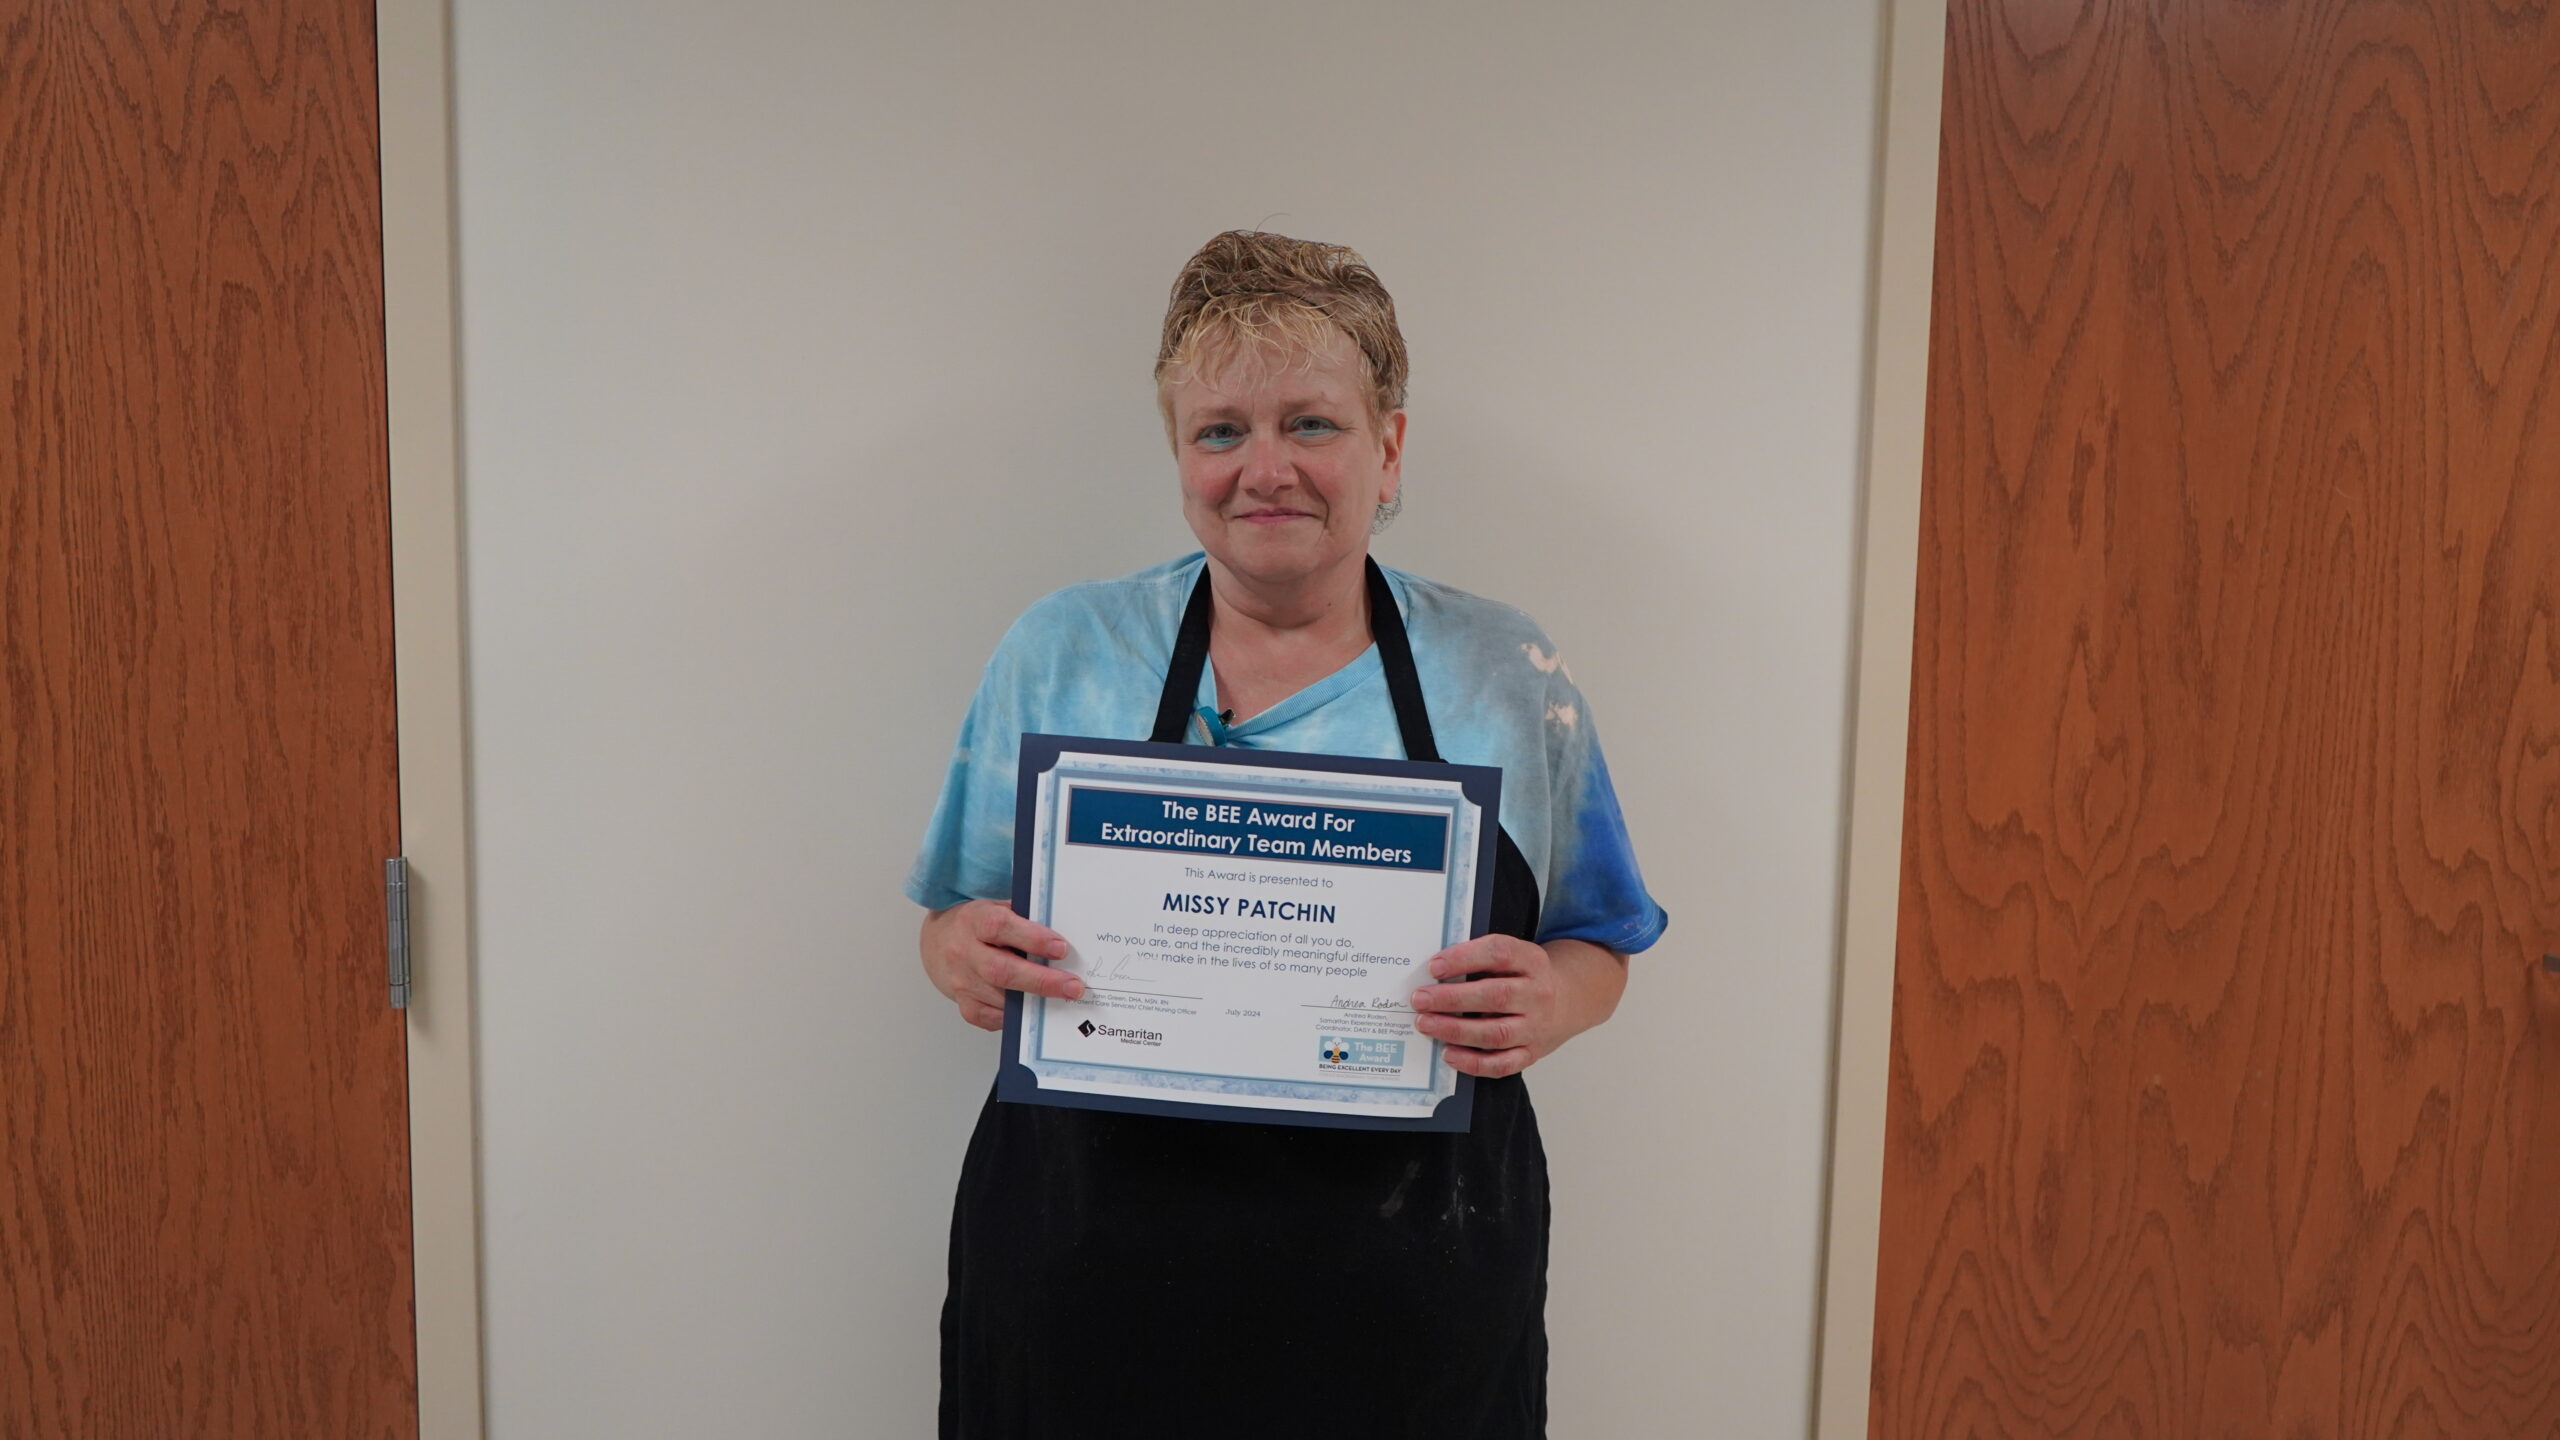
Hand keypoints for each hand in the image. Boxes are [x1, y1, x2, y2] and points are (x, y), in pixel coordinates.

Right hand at [918, 899, 1083, 1030]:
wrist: (939, 942)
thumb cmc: (978, 925)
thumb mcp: (997, 909)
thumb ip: (1024, 920)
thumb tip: (1061, 942)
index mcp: (974, 921)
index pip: (1000, 927)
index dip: (1032, 938)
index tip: (1060, 948)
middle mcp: (963, 952)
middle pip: (1001, 970)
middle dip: (1042, 980)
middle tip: (1073, 986)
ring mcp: (962, 982)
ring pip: (1000, 998)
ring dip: (1035, 1001)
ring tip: (1063, 999)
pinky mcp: (965, 1005)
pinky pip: (992, 1018)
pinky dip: (1016, 1015)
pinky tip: (1034, 1009)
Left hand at [1408, 935, 1626, 1077]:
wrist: (1570, 999)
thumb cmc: (1527, 976)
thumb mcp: (1515, 956)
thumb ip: (1482, 959)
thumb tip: (1434, 972)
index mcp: (1533, 961)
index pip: (1499, 953)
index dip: (1465, 958)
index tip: (1434, 966)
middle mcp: (1538, 994)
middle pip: (1495, 996)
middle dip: (1452, 998)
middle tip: (1420, 999)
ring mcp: (1537, 1026)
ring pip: (1496, 1032)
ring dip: (1456, 1030)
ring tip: (1426, 1024)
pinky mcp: (1532, 1053)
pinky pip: (1502, 1063)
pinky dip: (1473, 1062)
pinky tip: (1448, 1054)